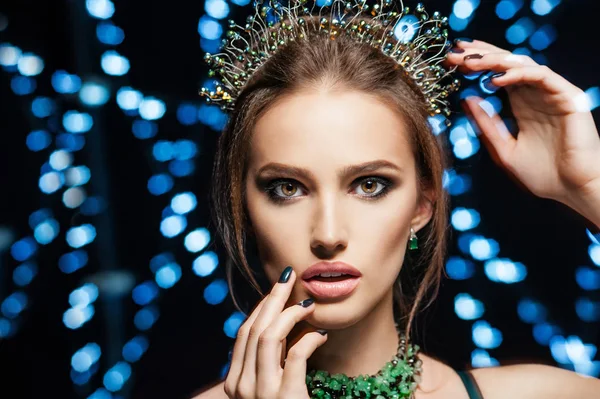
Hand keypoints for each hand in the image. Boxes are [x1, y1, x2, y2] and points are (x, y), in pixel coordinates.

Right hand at [223, 267, 326, 398]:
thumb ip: (266, 365)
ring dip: (290, 314)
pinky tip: (320, 335)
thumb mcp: (267, 388)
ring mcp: (262, 393)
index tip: (276, 290)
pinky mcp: (286, 397)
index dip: (260, 307)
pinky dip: (309, 339)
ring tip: (308, 304)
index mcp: (235, 384)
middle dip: (273, 299)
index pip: (244, 335)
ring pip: (270, 337)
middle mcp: (242, 387)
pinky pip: (296, 355)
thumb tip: (278, 326)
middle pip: (256, 330)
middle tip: (289, 278)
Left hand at [446, 39, 599, 209]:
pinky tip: (496, 79)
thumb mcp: (504, 149)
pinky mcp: (568, 96)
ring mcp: (552, 93)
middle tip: (454, 54)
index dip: (476, 66)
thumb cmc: (543, 175)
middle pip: (506, 64)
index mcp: (522, 105)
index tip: (451, 63)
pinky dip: (519, 74)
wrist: (573, 190)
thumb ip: (487, 125)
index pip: (497, 75)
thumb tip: (467, 100)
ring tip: (470, 62)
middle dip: (480, 56)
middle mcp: (536, 95)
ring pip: (522, 65)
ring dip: (494, 61)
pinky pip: (542, 76)